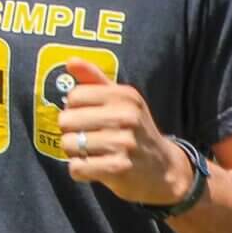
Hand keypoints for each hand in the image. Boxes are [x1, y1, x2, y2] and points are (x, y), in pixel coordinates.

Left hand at [54, 59, 192, 206]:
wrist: (164, 169)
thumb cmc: (136, 131)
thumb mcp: (123, 101)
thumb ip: (96, 80)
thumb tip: (70, 61)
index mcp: (125, 96)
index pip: (74, 96)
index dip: (73, 110)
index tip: (86, 119)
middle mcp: (126, 116)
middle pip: (66, 120)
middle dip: (70, 132)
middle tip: (87, 139)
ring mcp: (123, 143)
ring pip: (69, 144)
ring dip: (74, 153)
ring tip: (92, 153)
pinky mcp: (118, 168)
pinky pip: (77, 167)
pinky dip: (80, 171)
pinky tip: (94, 168)